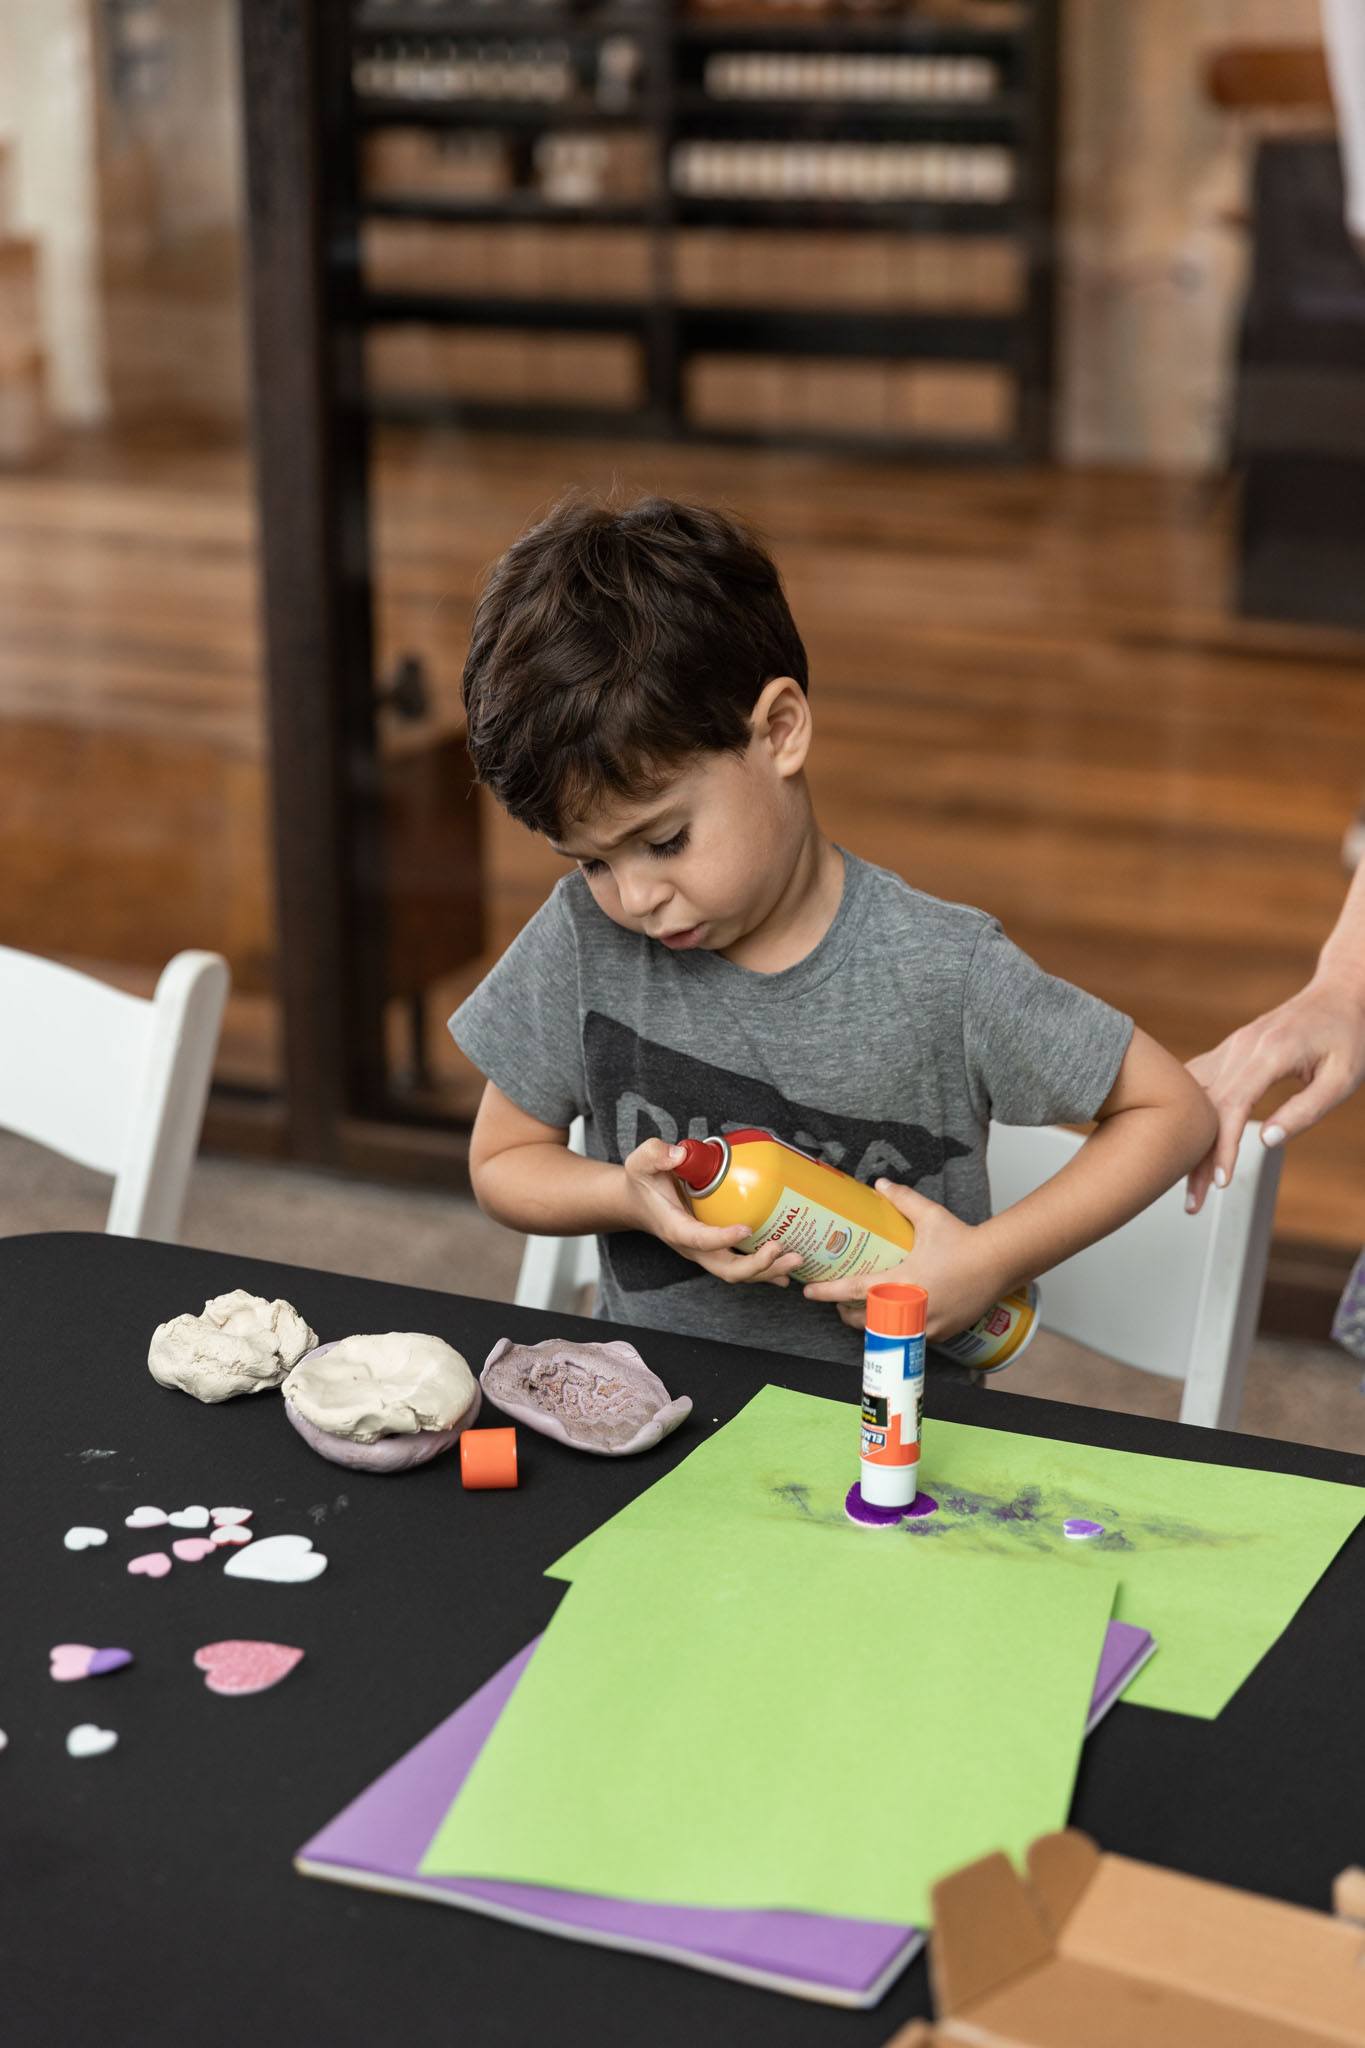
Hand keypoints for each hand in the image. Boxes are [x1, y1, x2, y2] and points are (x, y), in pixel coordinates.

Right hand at [619, 1139, 803, 1286]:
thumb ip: (656, 1154)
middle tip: (783, 1249)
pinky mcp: (717, 1251)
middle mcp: (693, 1247)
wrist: (639, 1203)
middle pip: (726, 1269)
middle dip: (757, 1265)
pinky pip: (742, 1266)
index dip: (722, 1239)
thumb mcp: (641, 1162)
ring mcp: (706, 1253)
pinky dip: (766, 1270)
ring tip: (796, 1260)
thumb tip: (679, 1154)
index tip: (746, 1229)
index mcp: (675, 1228)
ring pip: (737, 1272)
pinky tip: (789, 1270)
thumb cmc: (645, 1183)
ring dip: (768, 1270)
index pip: (699, 1239)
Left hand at [801, 1178, 1005, 1335]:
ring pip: (886, 1331)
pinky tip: (894, 1317)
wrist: (999, 1263)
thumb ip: (902, 1199)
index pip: (855, 1290)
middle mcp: (911, 1308)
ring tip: (862, 1309)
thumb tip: (880, 1183)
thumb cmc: (964, 1242)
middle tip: (837, 1302)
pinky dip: (897, 1328)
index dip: (828, 1291)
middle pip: (864, 1320)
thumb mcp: (930, 1216)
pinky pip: (910, 1335)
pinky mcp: (941, 1333)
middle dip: (846, 1313)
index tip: (809, 1291)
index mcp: (902, 1282)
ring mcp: (926, 1325)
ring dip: (871, 1322)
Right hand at [1184, 977, 1364, 1213]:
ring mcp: (1231, 1046)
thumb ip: (1306, 1110)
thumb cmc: (1348, 1036)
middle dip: (1196, 1157)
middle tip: (1194, 1201)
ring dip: (1185, 1138)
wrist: (1341, 992)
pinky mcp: (1229, 1049)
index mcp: (1270, 1052)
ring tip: (1185, 1179)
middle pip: (1204, 1107)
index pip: (1233, 1105)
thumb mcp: (1342, 1079)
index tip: (1220, 1182)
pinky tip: (1181, 1140)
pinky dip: (1186, 1114)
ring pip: (1194, 1097)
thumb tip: (1267, 1140)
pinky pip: (1197, 1083)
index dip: (1223, 1147)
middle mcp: (1241, 1046)